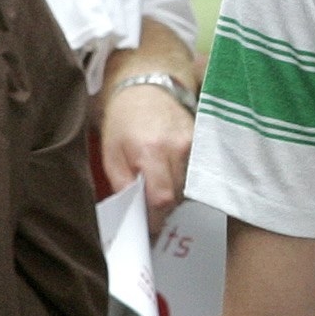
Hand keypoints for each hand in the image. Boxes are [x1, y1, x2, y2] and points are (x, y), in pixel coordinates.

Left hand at [100, 82, 192, 235]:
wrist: (147, 87)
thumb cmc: (124, 122)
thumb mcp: (111, 154)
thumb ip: (123, 184)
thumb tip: (135, 213)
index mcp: (150, 151)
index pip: (162, 199)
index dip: (156, 219)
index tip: (149, 228)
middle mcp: (177, 148)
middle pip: (178, 196)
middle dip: (165, 208)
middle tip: (151, 208)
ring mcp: (194, 144)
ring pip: (190, 187)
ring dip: (176, 194)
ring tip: (161, 186)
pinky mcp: (203, 141)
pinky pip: (197, 173)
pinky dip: (186, 180)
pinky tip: (173, 173)